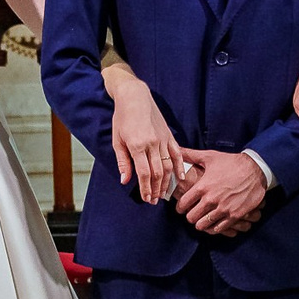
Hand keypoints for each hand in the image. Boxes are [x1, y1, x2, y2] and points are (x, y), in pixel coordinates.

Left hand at [109, 75, 180, 203]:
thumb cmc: (122, 118)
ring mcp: (163, 140)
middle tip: (154, 201)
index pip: (144, 174)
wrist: (135, 97)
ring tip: (163, 194)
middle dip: (156, 190)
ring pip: (168, 166)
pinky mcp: (169, 136)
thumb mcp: (117, 141)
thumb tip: (125, 181)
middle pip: (158, 173)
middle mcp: (152, 144)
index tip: (146, 199)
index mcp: (137, 146)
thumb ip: (123, 162)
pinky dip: (180, 167)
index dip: (146, 189)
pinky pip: (177, 154)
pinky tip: (181, 178)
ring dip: (166, 182)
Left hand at [172, 147, 268, 237]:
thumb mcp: (210, 157)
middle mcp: (211, 199)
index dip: (180, 208)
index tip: (181, 208)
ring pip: (203, 225)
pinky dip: (215, 228)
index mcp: (203, 186)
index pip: (183, 204)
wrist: (256, 169)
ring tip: (202, 220)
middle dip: (190, 217)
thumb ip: (190, 155)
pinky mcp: (235, 215)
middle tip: (192, 214)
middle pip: (191, 218)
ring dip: (201, 224)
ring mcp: (223, 208)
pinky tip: (214, 223)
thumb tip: (176, 150)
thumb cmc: (232, 162)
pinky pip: (219, 229)